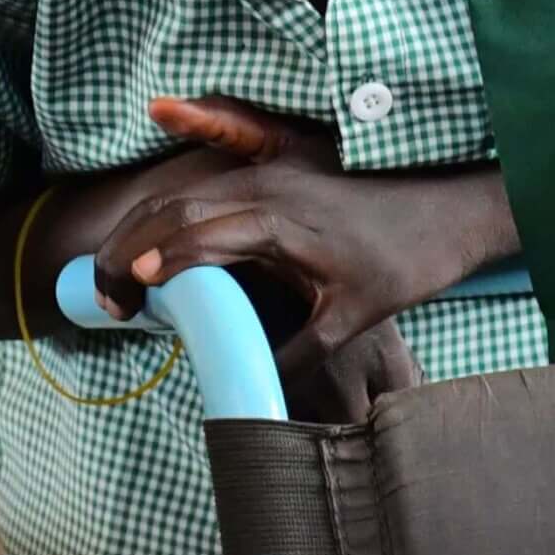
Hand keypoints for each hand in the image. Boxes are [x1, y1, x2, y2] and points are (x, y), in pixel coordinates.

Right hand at [93, 96, 505, 415]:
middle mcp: (268, 189)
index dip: (152, 266)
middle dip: (129, 246)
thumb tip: (256, 387)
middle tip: (103, 295)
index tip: (123, 297)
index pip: (195, 239)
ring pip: (189, 189)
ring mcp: (274, 173)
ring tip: (115, 270)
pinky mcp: (281, 167)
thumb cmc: (407, 262)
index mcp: (279, 223)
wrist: (451, 210)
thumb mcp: (353, 319)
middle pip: (176, 209)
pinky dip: (178, 187)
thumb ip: (299, 352)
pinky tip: (158, 197)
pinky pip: (216, 172)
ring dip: (145, 224)